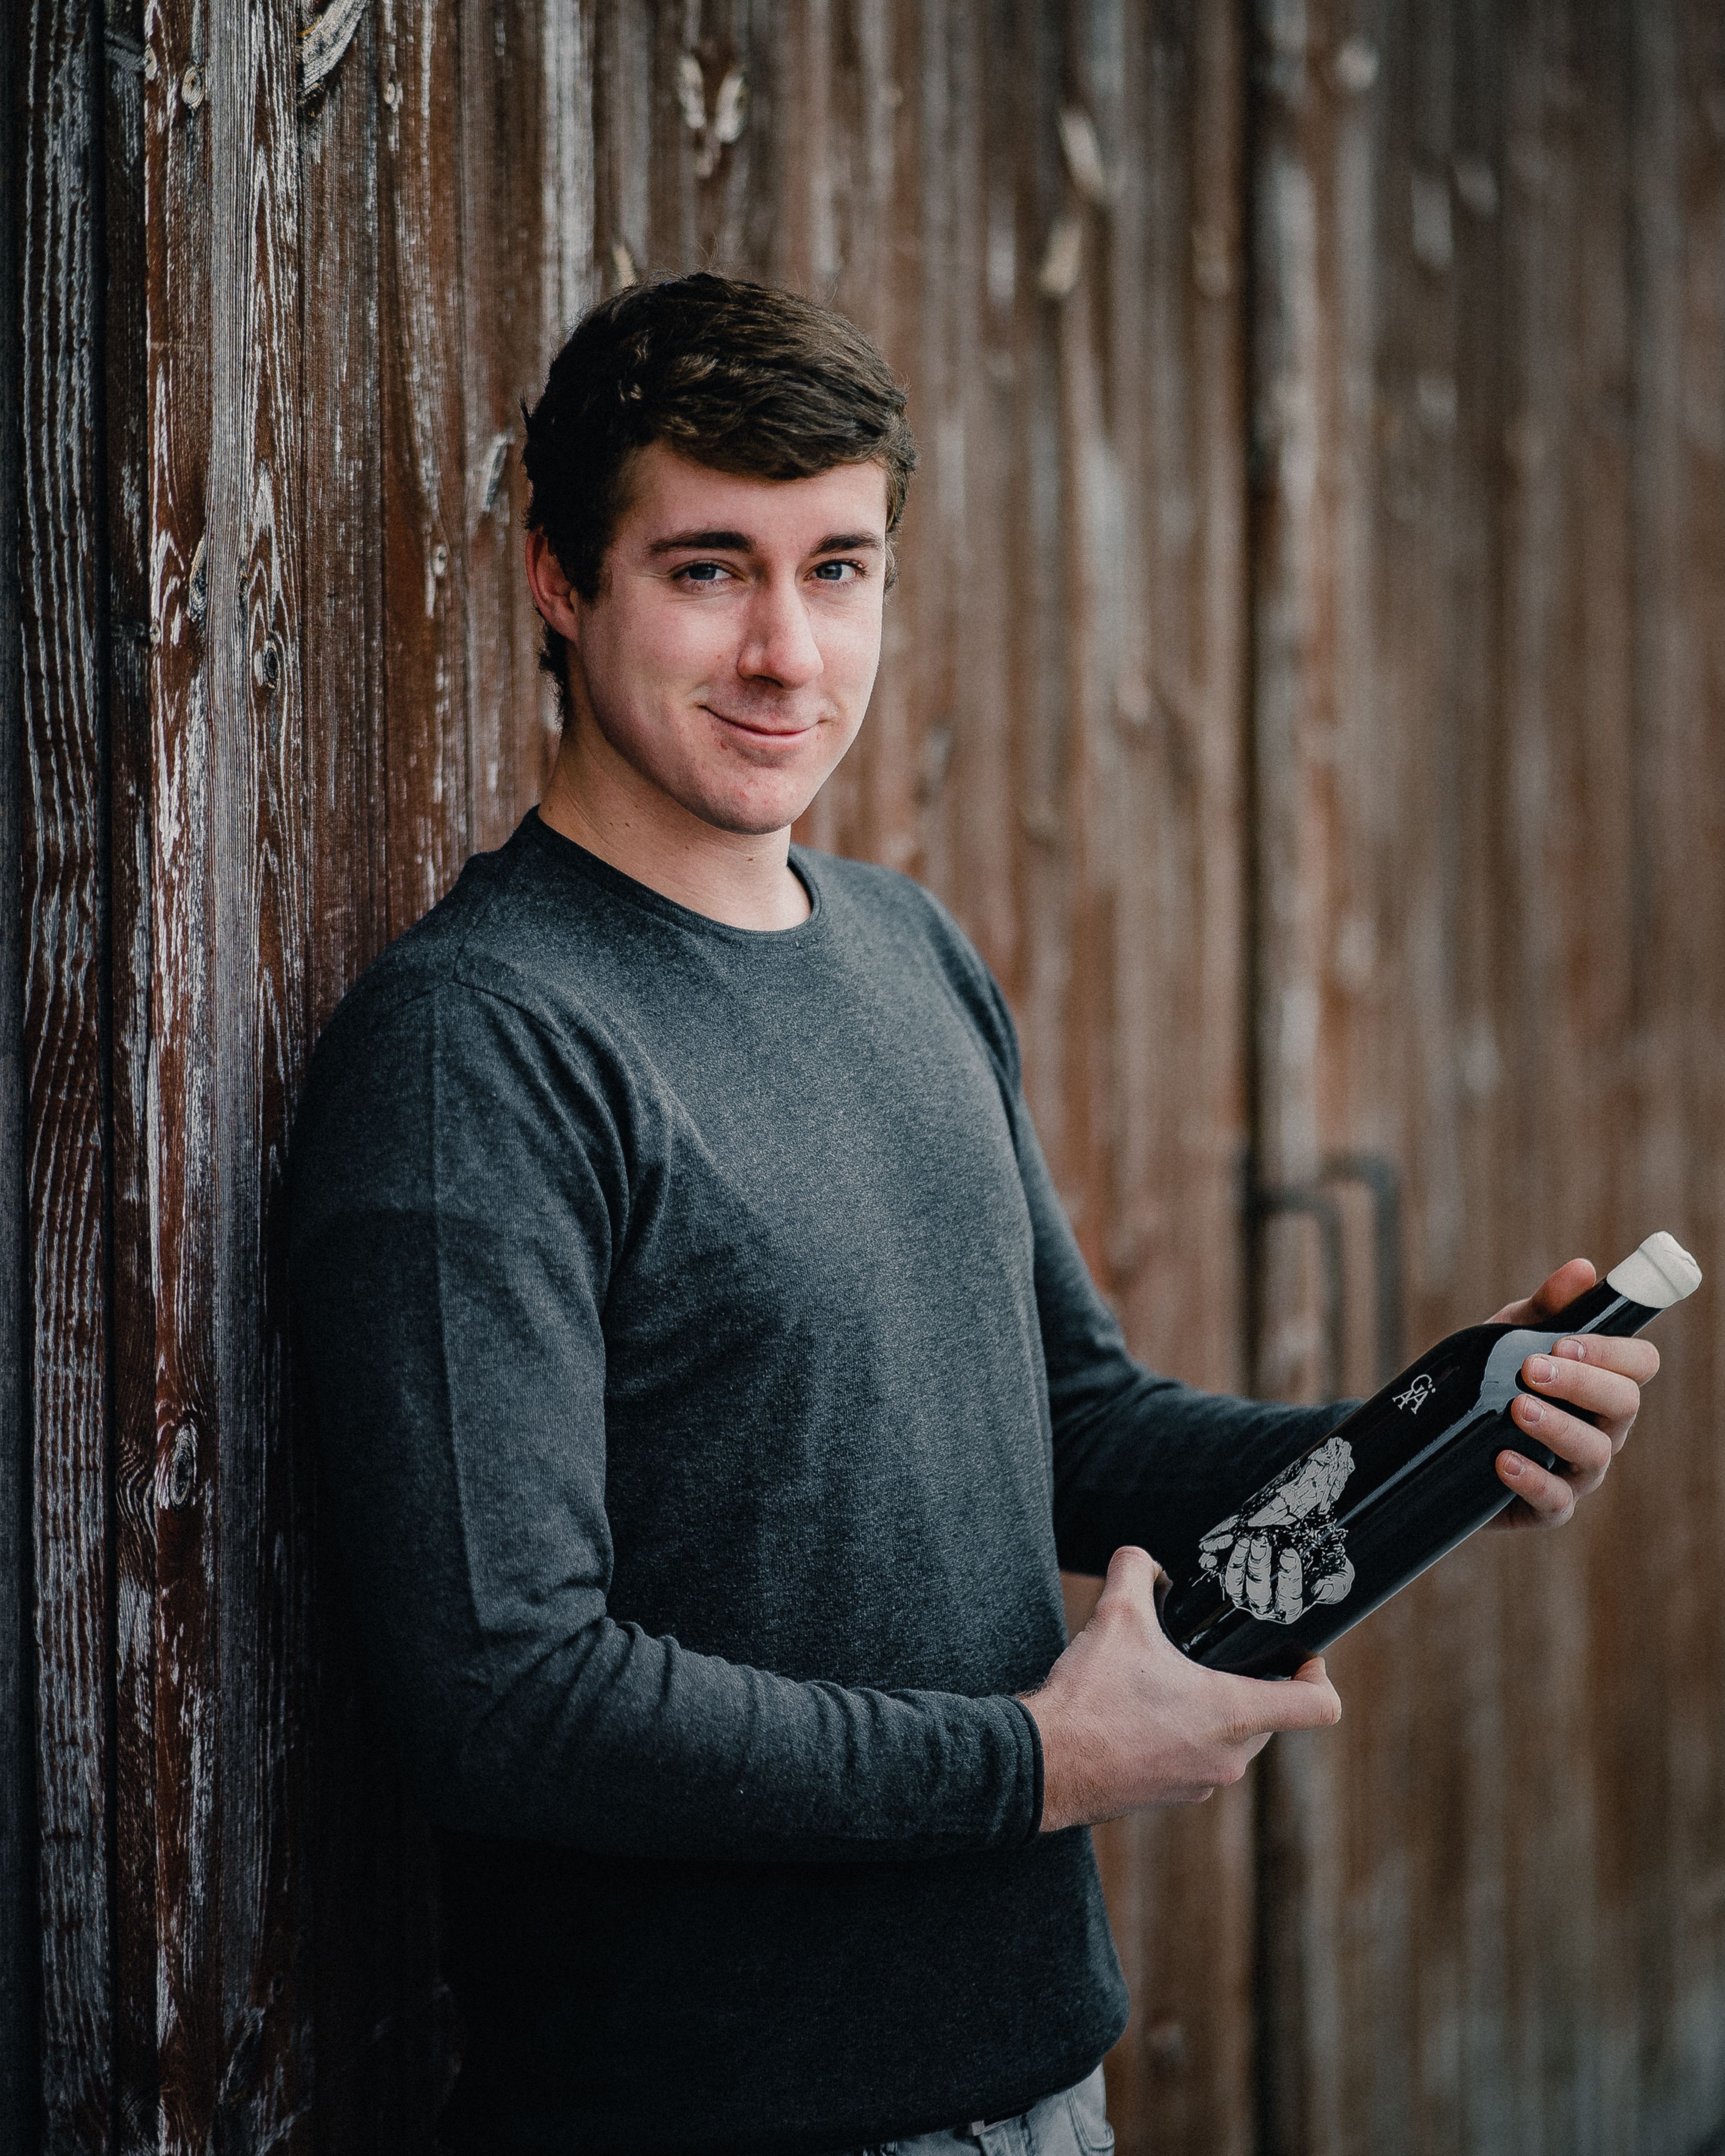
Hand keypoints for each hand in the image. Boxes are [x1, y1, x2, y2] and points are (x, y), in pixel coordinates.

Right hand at [1017, 1545, 1341, 1831]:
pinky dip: (1183, 1737)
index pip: (1317, 1706)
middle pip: (1270, 1719)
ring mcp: (1201, 1784)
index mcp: (1232, 1714)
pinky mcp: (1172, 1796)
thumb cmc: (1090, 1699)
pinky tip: (1144, 1714)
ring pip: (1232, 1742)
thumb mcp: (1116, 1616)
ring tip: (1171, 1683)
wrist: (1046, 1764)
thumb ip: (1136, 1572)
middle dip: (1249, 1684)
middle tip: (1215, 1657)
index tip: (1301, 1656)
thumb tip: (1142, 1560)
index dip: (1318, 1674)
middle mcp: (1227, 1758)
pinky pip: (1198, 1762)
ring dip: (1213, 1713)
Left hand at [1197, 1433, 1355, 1623]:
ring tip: (1246, 1538)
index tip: (1290, 1552)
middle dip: (1259, 1565)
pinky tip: (1229, 1541)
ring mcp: (1245, 1595)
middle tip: (1261, 1540)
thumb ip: (1336, 1585)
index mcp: (1290, 1609)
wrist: (1304, 1550)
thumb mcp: (1340, 1575)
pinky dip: (1223, 1560)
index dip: (1289, 1577)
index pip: (1288, 1598)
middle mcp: (1265, 1606)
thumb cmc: (1325, 1567)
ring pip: (1236, 1584)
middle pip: (1258, 1592)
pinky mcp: (1232, 1581)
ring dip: (1238, 1561)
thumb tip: (1320, 1589)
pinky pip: (1224, 1573)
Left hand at [1484, 1258, 1658, 1529]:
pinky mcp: (1545, 1508)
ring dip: (1558, 1428)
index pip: (1638, 1366)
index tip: (1566, 1341)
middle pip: (1623, 1406)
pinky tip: (1502, 1460)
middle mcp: (1601, 1430)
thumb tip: (1582, 1269)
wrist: (1434, 1438)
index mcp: (1601, 1385)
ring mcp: (1577, 1472)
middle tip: (1534, 1367)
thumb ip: (1543, 1308)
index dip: (1613, 1352)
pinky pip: (1555, 1502)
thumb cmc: (1489, 1380)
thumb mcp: (1507, 1338)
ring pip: (1593, 1454)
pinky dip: (1531, 1481)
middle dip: (1582, 1383)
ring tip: (1518, 1407)